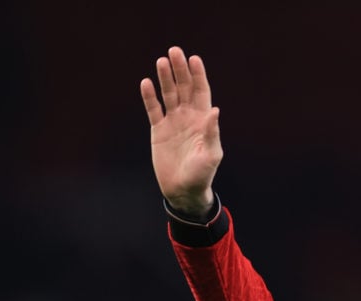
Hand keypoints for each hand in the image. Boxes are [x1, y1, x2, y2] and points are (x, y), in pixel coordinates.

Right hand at [140, 46, 222, 216]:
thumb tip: (215, 110)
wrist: (183, 190)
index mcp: (204, 121)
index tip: (194, 59)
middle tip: (174, 51)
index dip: (198, 75)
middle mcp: (188, 117)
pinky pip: (153, 109)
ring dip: (165, 78)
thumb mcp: (211, 155)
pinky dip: (150, 97)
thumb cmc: (202, 174)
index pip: (201, 92)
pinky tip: (146, 83)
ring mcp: (173, 122)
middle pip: (184, 88)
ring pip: (168, 94)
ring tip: (161, 61)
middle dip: (180, 70)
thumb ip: (212, 133)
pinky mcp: (158, 130)